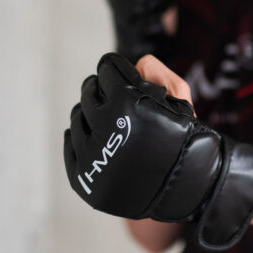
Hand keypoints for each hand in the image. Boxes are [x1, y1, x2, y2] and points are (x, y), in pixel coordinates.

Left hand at [63, 53, 252, 250]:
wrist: (184, 187)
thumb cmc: (183, 138)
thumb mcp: (180, 97)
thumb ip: (156, 72)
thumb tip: (132, 65)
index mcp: (127, 104)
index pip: (106, 69)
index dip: (118, 69)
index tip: (123, 75)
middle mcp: (106, 129)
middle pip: (88, 91)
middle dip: (103, 90)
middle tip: (115, 97)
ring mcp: (92, 156)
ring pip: (76, 116)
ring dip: (92, 113)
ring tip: (111, 121)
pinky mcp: (84, 177)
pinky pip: (69, 143)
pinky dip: (81, 136)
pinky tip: (98, 136)